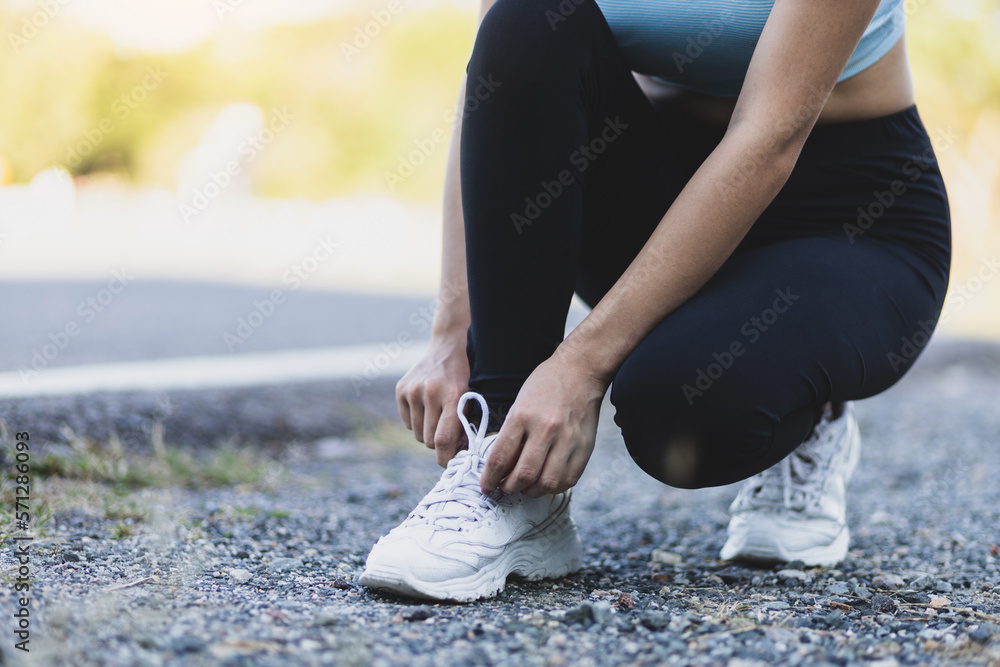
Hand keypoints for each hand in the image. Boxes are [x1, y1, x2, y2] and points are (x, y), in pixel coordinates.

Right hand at [396, 332, 470, 466]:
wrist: (450, 346)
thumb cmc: (468, 378)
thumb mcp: (476, 400)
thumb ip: (469, 428)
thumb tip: (460, 458)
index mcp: (454, 396)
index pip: (443, 441)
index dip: (446, 458)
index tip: (450, 463)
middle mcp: (430, 392)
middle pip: (430, 441)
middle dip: (440, 444)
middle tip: (450, 434)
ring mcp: (413, 390)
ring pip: (418, 434)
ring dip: (429, 432)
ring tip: (440, 417)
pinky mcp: (401, 389)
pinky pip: (407, 423)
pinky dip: (418, 422)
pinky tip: (428, 407)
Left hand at [480, 345, 608, 497]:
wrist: (580, 370)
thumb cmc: (545, 385)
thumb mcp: (519, 403)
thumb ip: (511, 434)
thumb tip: (501, 467)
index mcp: (522, 416)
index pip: (500, 458)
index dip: (490, 478)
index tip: (486, 486)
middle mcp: (545, 429)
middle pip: (524, 475)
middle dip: (509, 488)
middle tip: (504, 488)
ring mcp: (568, 439)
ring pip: (547, 483)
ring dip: (531, 492)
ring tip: (525, 487)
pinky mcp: (585, 447)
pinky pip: (568, 480)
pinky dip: (554, 487)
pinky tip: (545, 482)